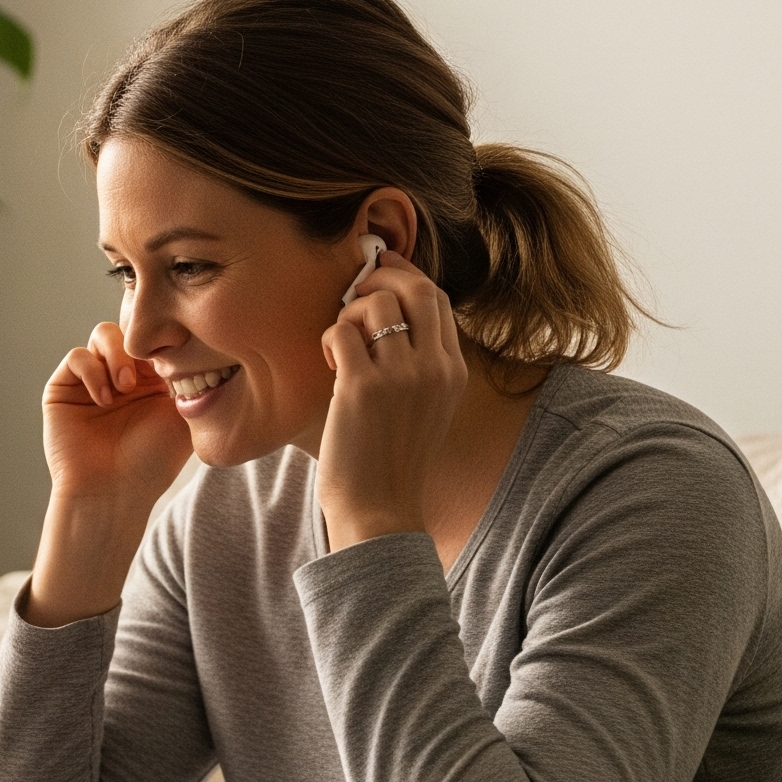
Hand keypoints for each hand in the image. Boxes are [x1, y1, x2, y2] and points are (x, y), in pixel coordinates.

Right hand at [27, 323, 190, 626]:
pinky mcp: (63, 389)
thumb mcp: (183, 414)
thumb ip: (189, 375)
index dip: (166, 338)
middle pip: (131, 328)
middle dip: (142, 344)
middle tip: (152, 373)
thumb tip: (196, 341)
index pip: (157, 337)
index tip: (178, 356)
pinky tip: (106, 398)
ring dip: (117, 355)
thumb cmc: (151, 463)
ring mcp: (91, 381)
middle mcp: (120, 375)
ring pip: (103, 334)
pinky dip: (93, 371)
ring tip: (126, 387)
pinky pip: (77, 357)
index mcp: (151, 379)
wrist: (113, 493)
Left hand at [316, 253, 465, 550]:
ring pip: (374, 305)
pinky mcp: (362, 389)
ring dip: (347, 312)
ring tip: (340, 344)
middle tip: (354, 293)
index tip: (381, 271)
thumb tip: (390, 318)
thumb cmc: (393, 461)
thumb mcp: (428, 409)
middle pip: (415, 289)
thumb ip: (422, 365)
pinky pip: (342, 332)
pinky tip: (328, 361)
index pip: (437, 299)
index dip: (405, 276)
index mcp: (453, 371)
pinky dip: (329, 337)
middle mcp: (434, 368)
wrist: (381, 510)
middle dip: (380, 279)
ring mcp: (400, 377)